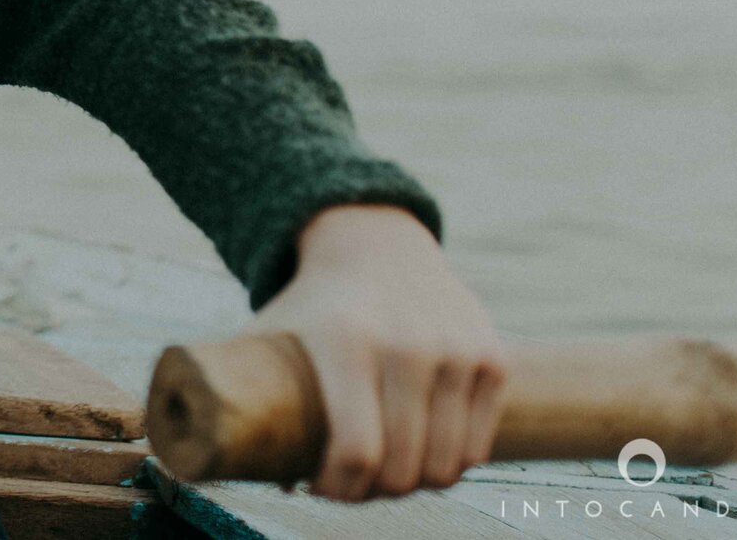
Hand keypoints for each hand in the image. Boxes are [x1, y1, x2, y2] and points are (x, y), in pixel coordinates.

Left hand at [249, 203, 506, 500]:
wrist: (375, 243)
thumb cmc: (312, 305)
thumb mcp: (271, 330)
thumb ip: (245, 388)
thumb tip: (247, 465)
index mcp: (344, 340)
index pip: (356, 451)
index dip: (339, 489)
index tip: (321, 487)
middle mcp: (408, 344)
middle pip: (403, 468)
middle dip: (374, 493)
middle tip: (353, 484)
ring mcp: (456, 351)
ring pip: (448, 466)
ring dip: (415, 484)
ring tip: (385, 472)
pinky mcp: (492, 358)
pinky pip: (477, 446)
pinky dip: (451, 463)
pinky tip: (420, 451)